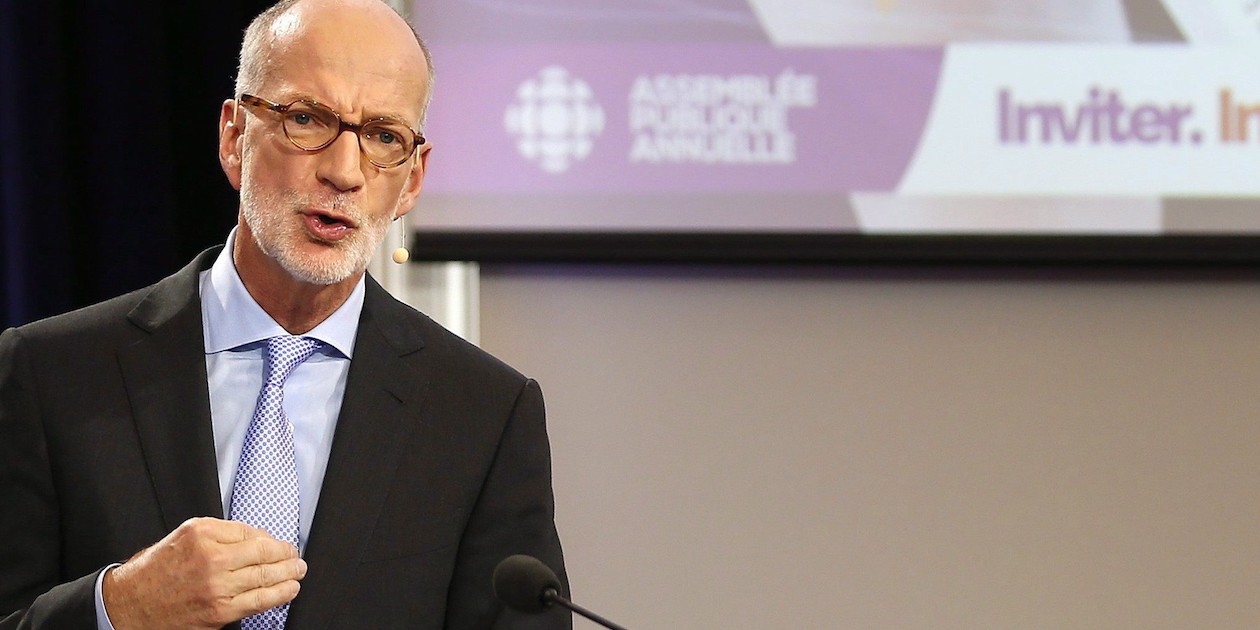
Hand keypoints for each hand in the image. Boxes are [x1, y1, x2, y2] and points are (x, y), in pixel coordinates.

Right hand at [101, 517, 305, 629]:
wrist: (130, 604)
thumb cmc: (157, 570)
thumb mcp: (185, 537)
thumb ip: (221, 534)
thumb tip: (258, 540)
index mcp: (202, 534)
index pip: (249, 532)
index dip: (269, 538)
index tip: (278, 543)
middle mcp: (211, 558)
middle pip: (262, 553)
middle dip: (286, 555)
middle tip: (295, 556)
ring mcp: (216, 586)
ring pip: (264, 577)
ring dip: (288, 574)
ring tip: (298, 571)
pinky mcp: (219, 611)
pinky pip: (257, 601)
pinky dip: (279, 595)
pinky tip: (289, 590)